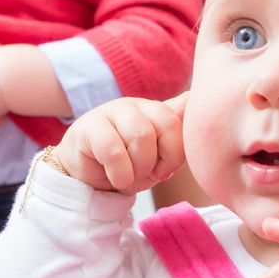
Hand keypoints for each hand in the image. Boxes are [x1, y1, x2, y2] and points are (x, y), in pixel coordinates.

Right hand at [52, 97, 184, 193]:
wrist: (85, 180)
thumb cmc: (124, 166)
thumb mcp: (158, 156)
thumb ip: (176, 131)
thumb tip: (193, 97)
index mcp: (155, 110)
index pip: (182, 121)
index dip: (177, 153)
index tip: (165, 169)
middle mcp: (135, 105)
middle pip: (167, 125)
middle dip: (161, 159)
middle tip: (147, 174)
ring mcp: (110, 111)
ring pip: (142, 136)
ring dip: (139, 168)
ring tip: (128, 176)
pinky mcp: (88, 127)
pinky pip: (114, 151)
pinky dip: (120, 173)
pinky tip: (114, 177)